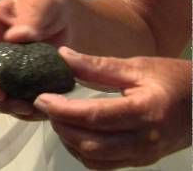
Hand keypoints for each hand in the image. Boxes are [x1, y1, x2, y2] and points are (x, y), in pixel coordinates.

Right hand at [0, 0, 76, 119]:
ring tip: (34, 110)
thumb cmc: (49, 6)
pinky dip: (28, 107)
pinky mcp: (20, 81)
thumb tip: (15, 37)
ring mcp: (5, 69)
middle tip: (21, 106)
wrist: (68, 20)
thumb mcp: (40, 5)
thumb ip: (30, 18)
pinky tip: (41, 110)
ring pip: (0, 95)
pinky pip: (18, 98)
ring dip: (13, 107)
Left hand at [34, 47, 190, 168]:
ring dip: (68, 140)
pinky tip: (74, 133)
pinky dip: (81, 151)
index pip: (94, 117)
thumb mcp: (137, 67)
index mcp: (145, 112)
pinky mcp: (138, 160)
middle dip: (61, 125)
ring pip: (93, 158)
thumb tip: (64, 57)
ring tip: (58, 117)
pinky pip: (102, 164)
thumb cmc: (173, 80)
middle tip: (48, 106)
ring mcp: (141, 155)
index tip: (42, 98)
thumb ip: (98, 66)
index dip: (63, 109)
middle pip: (90, 143)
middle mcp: (143, 140)